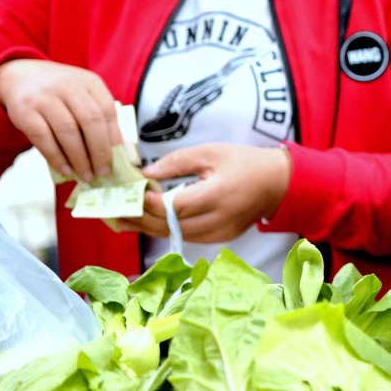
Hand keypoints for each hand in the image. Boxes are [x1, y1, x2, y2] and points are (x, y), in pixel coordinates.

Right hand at [0, 59, 122, 183]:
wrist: (19, 76)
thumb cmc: (58, 91)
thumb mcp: (81, 93)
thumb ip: (98, 115)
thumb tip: (116, 150)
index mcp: (89, 82)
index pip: (107, 110)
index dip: (114, 137)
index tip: (118, 159)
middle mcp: (68, 86)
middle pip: (90, 121)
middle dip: (99, 151)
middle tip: (103, 172)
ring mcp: (45, 97)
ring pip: (68, 131)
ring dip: (79, 158)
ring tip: (86, 175)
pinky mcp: (25, 111)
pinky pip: (43, 137)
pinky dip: (56, 157)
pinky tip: (65, 169)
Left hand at [112, 143, 289, 242]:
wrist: (278, 183)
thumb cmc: (244, 162)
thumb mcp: (210, 152)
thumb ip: (176, 162)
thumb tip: (144, 175)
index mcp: (216, 194)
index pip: (171, 206)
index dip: (146, 202)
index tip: (127, 192)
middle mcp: (217, 219)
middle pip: (168, 226)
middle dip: (138, 219)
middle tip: (112, 211)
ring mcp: (219, 233)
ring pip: (174, 236)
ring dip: (147, 228)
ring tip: (122, 220)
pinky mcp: (220, 239)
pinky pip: (186, 237)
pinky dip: (166, 230)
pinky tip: (149, 223)